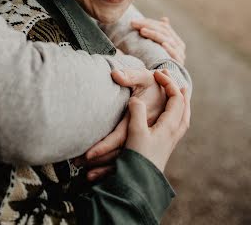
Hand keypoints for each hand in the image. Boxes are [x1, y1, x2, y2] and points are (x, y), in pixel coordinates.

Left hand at [75, 67, 165, 181]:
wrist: (171, 93)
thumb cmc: (154, 83)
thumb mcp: (144, 77)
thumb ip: (130, 76)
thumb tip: (115, 74)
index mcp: (141, 120)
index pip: (119, 137)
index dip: (104, 146)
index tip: (88, 154)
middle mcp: (141, 133)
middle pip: (119, 153)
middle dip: (100, 161)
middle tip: (78, 165)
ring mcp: (142, 140)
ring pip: (123, 159)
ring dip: (105, 168)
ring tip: (87, 177)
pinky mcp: (139, 142)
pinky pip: (126, 158)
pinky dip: (113, 168)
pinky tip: (99, 175)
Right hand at [125, 70, 190, 171]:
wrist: (140, 184)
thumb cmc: (139, 157)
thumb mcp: (135, 131)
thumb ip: (137, 111)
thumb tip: (137, 99)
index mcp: (169, 126)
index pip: (177, 99)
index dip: (169, 83)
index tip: (158, 73)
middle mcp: (174, 133)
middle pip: (184, 109)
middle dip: (182, 95)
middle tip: (181, 84)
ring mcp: (171, 141)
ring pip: (183, 119)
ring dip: (183, 106)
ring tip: (182, 98)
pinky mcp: (165, 147)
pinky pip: (178, 126)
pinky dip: (179, 116)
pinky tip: (171, 119)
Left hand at [131, 17, 185, 64]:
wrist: (162, 86)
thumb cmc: (155, 63)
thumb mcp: (156, 48)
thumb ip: (159, 33)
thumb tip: (165, 19)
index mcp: (174, 39)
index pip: (163, 27)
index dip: (149, 22)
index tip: (134, 22)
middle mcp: (179, 46)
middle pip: (164, 31)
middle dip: (149, 26)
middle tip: (134, 24)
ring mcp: (180, 55)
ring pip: (168, 40)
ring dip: (155, 34)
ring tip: (143, 31)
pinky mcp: (180, 65)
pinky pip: (176, 55)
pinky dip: (170, 49)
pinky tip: (163, 44)